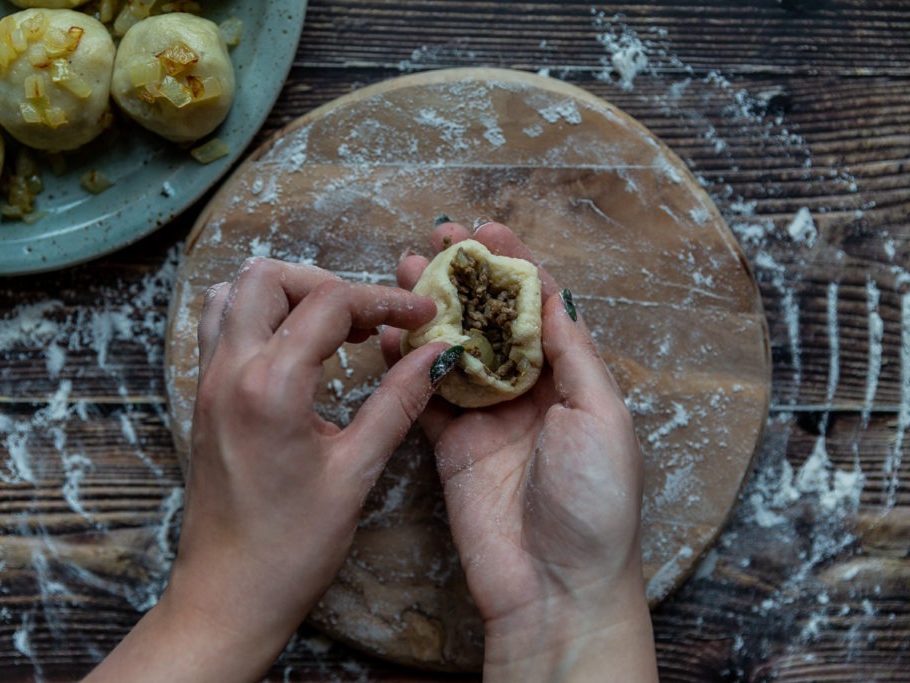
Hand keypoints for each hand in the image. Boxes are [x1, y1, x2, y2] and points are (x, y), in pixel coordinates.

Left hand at [88, 258, 446, 682]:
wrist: (228, 595)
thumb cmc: (291, 546)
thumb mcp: (355, 472)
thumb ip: (397, 402)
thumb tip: (437, 353)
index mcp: (269, 387)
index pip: (329, 304)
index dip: (385, 300)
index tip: (423, 315)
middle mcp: (228, 371)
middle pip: (270, 277)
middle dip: (328, 285)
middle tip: (370, 322)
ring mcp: (207, 381)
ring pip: (235, 293)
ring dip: (286, 295)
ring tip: (332, 331)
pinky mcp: (202, 397)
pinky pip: (220, 327)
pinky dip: (258, 317)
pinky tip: (295, 351)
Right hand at [382, 221, 656, 680]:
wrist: (556, 587)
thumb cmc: (595, 503)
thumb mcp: (601, 416)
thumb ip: (570, 352)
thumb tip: (547, 293)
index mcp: (572, 380)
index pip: (538, 307)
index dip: (513, 265)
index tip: (485, 231)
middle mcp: (529, 392)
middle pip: (489, 321)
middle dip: (464, 279)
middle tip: (434, 241)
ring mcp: (486, 419)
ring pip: (452, 351)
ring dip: (430, 310)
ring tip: (403, 271)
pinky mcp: (451, 447)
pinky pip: (424, 397)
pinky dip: (406, 364)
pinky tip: (388, 334)